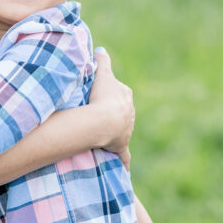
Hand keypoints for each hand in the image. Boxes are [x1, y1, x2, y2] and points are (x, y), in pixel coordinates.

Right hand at [88, 48, 134, 163]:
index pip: (117, 91)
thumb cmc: (102, 95)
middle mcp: (129, 113)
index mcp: (125, 95)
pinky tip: (123, 172)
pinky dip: (123, 163)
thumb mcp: (101, 72)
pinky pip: (123, 157)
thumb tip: (100, 50)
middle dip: (110, 113)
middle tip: (94, 114)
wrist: (105, 120)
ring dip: (111, 133)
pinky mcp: (120, 147)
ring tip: (99, 135)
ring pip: (120, 131)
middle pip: (119, 112)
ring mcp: (126, 131)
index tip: (97, 93)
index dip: (107, 92)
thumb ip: (102, 60)